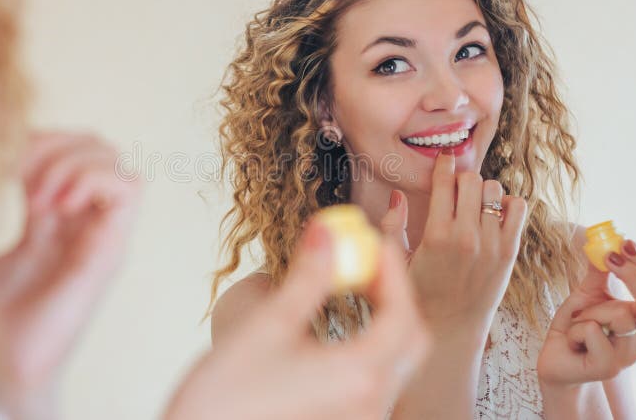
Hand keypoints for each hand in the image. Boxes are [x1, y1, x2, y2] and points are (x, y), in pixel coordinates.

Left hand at [0, 131, 140, 393]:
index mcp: (49, 219)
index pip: (68, 150)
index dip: (38, 141)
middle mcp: (80, 223)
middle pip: (96, 146)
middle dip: (57, 144)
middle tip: (22, 182)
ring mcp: (99, 235)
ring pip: (114, 159)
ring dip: (72, 161)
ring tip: (37, 198)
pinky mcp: (111, 250)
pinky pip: (129, 188)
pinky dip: (94, 180)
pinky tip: (58, 206)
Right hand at [164, 214, 429, 419]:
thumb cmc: (225, 399)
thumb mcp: (267, 327)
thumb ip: (307, 277)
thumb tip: (328, 233)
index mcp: (358, 376)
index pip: (402, 312)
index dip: (394, 270)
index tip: (374, 240)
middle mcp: (370, 405)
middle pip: (410, 339)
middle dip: (395, 295)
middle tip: (367, 263)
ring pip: (394, 362)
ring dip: (384, 320)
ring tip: (352, 289)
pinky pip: (375, 381)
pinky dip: (369, 346)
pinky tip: (339, 332)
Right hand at [381, 150, 526, 338]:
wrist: (449, 326)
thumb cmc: (419, 294)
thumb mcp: (396, 260)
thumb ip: (393, 225)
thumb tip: (397, 196)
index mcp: (435, 235)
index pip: (444, 183)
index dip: (443, 165)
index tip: (443, 160)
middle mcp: (466, 237)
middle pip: (472, 180)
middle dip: (462, 179)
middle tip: (456, 189)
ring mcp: (491, 244)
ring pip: (495, 190)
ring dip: (483, 191)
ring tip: (474, 204)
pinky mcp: (509, 252)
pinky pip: (518, 208)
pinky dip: (507, 204)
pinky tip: (493, 214)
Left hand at [538, 239, 635, 385]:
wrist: (556, 359)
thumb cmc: (576, 327)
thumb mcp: (587, 294)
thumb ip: (599, 272)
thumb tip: (604, 242)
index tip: (625, 243)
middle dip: (632, 275)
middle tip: (609, 257)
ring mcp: (629, 356)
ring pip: (618, 314)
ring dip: (590, 311)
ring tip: (579, 322)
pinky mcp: (609, 367)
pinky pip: (594, 331)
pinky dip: (576, 328)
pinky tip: (573, 340)